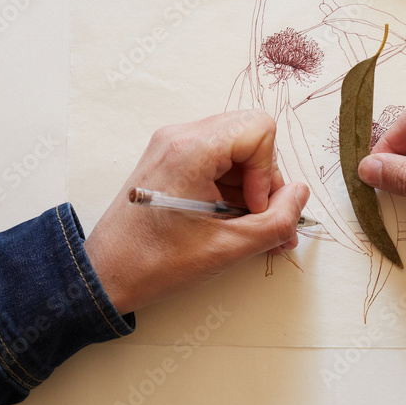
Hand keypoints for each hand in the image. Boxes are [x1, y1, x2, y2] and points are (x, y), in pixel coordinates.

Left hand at [84, 110, 309, 312]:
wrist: (105, 275)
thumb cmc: (157, 262)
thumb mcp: (229, 248)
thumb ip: (278, 220)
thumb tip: (300, 194)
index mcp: (191, 148)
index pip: (260, 129)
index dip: (267, 170)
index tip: (253, 207)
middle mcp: (180, 136)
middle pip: (250, 134)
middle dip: (264, 178)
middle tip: (259, 218)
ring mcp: (172, 145)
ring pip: (236, 149)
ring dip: (250, 187)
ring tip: (250, 230)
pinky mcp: (170, 160)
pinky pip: (217, 160)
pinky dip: (232, 188)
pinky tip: (232, 223)